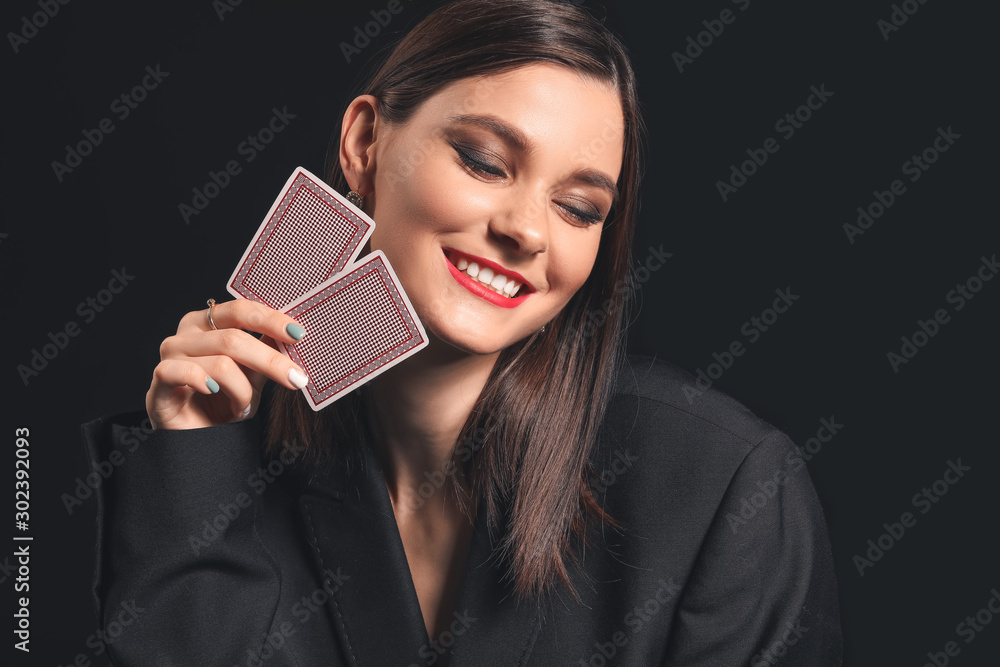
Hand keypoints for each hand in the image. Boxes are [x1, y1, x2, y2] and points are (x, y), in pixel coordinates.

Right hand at [146, 299, 308, 429]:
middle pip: (234, 338)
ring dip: (242, 391)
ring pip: (220, 364)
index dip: (270, 320)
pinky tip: (214, 392)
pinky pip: (184, 374)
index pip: (240, 311)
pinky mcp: (159, 382)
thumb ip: (267, 352)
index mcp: (207, 323)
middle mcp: (186, 334)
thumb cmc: (224, 403)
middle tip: (297, 379)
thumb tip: (295, 333)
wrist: (198, 440)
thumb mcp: (254, 375)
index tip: (299, 335)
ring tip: (244, 407)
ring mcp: (169, 356)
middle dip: (270, 361)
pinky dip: (206, 383)